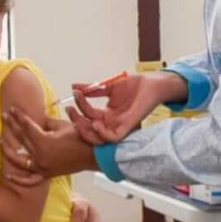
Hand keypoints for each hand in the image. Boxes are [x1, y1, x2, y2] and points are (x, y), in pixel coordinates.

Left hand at [1, 109, 97, 181]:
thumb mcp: (62, 125)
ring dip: (8, 149)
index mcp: (44, 141)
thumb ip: (46, 121)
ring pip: (20, 159)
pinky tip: (8, 176)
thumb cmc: (81, 137)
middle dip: (12, 125)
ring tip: (1, 139)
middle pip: (21, 139)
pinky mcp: (47, 175)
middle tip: (4, 116)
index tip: (12, 108)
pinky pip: (30, 180)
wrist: (94, 155)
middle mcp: (40, 155)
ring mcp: (42, 167)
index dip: (19, 116)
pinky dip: (19, 180)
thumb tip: (36, 117)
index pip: (27, 126)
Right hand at [69, 72, 185, 143]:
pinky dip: (102, 134)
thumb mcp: (108, 86)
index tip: (75, 93)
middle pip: (89, 129)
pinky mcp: (128, 127)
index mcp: (106, 115)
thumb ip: (92, 89)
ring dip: (85, 130)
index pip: (87, 116)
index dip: (79, 106)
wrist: (151, 83)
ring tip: (79, 118)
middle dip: (76, 121)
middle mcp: (111, 123)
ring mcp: (119, 126)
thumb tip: (73, 87)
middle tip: (69, 109)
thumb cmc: (133, 85)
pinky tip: (95, 123)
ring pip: (98, 138)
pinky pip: (113, 138)